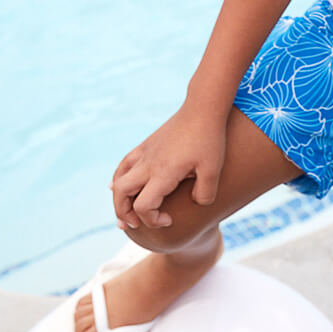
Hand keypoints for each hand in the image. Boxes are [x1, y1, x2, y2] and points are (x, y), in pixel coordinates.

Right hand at [111, 102, 228, 228]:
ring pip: (119, 178)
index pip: (144, 206)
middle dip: (124, 213)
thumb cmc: (209, 139)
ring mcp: (145, 152)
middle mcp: (149, 163)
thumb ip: (205, 193)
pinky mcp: (146, 144)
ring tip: (125, 211)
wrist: (202, 108)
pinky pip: (124, 164)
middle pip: (121, 193)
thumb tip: (197, 205)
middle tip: (136, 224)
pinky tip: (118, 185)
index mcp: (163, 172)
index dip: (152, 220)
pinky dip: (119, 178)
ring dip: (118, 198)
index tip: (169, 220)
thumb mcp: (214, 170)